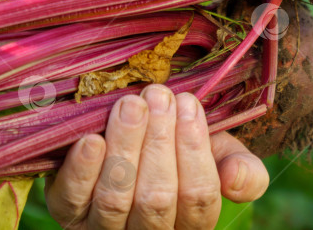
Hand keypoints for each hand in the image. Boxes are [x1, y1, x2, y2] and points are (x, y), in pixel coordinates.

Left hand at [45, 84, 268, 228]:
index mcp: (193, 224)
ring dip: (125, 147)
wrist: (136, 142)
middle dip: (159, 142)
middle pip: (157, 199)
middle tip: (158, 95)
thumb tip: (235, 178)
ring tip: (131, 104)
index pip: (199, 197)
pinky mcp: (69, 216)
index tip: (188, 104)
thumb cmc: (184, 150)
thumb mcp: (221, 155)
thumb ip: (243, 169)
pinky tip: (91, 139)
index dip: (195, 150)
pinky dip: (82, 170)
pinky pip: (73, 201)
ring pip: (116, 199)